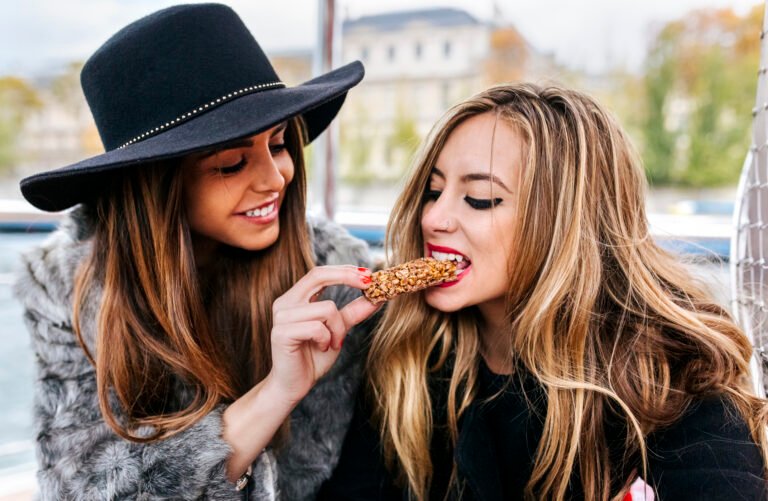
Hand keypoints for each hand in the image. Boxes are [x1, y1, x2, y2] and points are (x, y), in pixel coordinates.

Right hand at [266, 265, 377, 404]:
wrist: (294, 385)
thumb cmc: (313, 357)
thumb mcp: (338, 330)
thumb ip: (352, 312)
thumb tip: (376, 297)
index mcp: (296, 298)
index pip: (319, 273)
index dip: (344, 270)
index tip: (368, 274)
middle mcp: (285, 302)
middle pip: (317, 275)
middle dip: (347, 277)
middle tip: (369, 285)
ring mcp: (281, 317)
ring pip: (326, 308)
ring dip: (338, 328)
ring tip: (333, 343)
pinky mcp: (281, 333)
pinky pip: (317, 327)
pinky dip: (327, 339)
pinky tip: (322, 348)